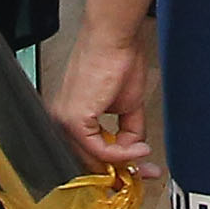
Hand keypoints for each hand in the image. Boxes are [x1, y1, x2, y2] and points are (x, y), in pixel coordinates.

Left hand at [47, 30, 161, 174]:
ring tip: (144, 154)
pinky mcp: (73, 119)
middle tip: (146, 171)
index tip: (139, 167)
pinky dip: (122, 152)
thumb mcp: (127, 106)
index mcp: (72, 115)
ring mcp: (65, 121)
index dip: (117, 164)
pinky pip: (99, 149)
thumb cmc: (117, 59)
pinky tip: (138, 146)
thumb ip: (128, 132)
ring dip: (124, 161)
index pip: (90, 152)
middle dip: (122, 169)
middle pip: (91, 159)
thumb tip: (135, 149)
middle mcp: (63, 120)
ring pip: (94, 158)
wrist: (114, 38)